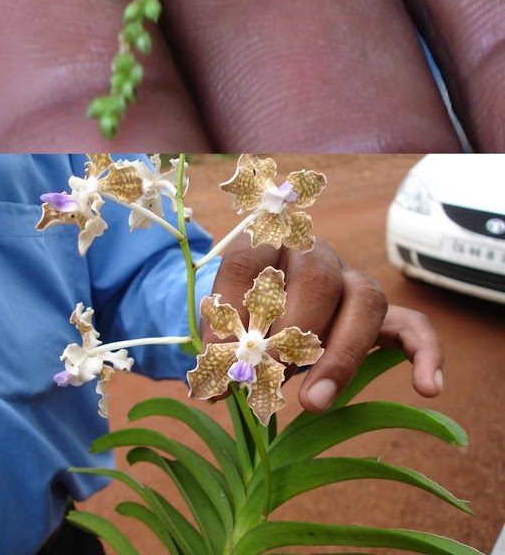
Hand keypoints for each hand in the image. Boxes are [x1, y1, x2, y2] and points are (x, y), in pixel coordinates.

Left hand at [205, 236, 443, 409]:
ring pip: (366, 299)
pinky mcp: (385, 312)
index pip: (249, 262)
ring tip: (314, 401)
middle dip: (292, 335)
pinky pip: (415, 324)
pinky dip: (425, 353)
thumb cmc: (245, 312)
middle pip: (316, 279)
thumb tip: (218, 389)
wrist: (273, 301)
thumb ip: (223, 344)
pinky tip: (428, 388)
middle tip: (271, 378)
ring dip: (340, 355)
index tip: (224, 355)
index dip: (234, 308)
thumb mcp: (228, 321)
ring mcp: (353, 279)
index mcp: (265, 245)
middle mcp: (314, 254)